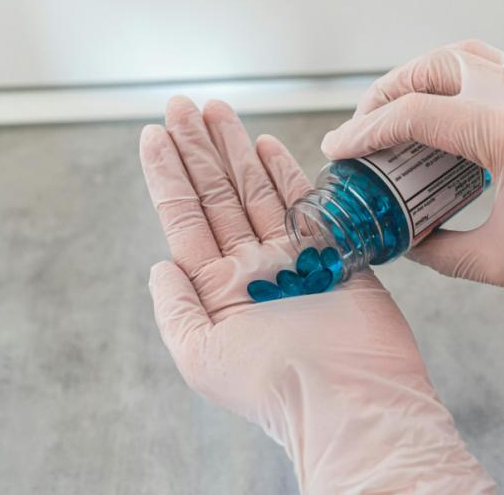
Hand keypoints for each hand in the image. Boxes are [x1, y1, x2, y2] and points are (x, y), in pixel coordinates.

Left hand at [140, 96, 495, 492]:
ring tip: (216, 111)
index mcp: (217, 289)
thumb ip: (176, 307)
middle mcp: (251, 267)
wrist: (349, 398)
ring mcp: (290, 257)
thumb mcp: (199, 356)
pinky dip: (284, 172)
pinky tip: (264, 144)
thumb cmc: (275, 388)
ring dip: (234, 149)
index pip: (184, 217)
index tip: (154, 133)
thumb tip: (160, 265)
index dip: (167, 174)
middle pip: (217, 194)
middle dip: (197, 148)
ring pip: (255, 190)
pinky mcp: (332, 251)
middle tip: (182, 104)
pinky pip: (303, 203)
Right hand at [322, 40, 503, 371]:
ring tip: (396, 116)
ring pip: (468, 56)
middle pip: (438, 65)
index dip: (367, 132)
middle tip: (363, 128)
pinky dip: (458, 84)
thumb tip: (398, 235)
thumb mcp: (499, 263)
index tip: (337, 149)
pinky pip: (497, 70)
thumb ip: (436, 246)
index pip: (419, 114)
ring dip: (423, 78)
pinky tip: (443, 121)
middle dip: (389, 92)